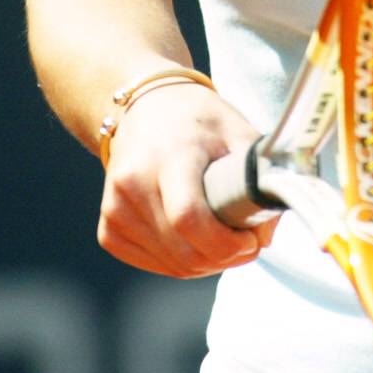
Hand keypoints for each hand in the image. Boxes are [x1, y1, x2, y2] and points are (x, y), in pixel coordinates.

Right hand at [96, 81, 277, 277]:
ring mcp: (115, 208)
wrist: (145, 108)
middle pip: (183, 250)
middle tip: (247, 245)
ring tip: (224, 239)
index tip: (250, 241)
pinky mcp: (108, 228)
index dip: (225, 243)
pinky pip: (153, 264)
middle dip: (224, 258)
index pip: (188, 217)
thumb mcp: (238, 133)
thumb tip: (264, 235)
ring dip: (207, 263)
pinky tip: (196, 240)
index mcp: (169, 154)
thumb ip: (259, 180)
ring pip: (172, 265)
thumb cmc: (199, 121)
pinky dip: (181, 262)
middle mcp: (133, 182)